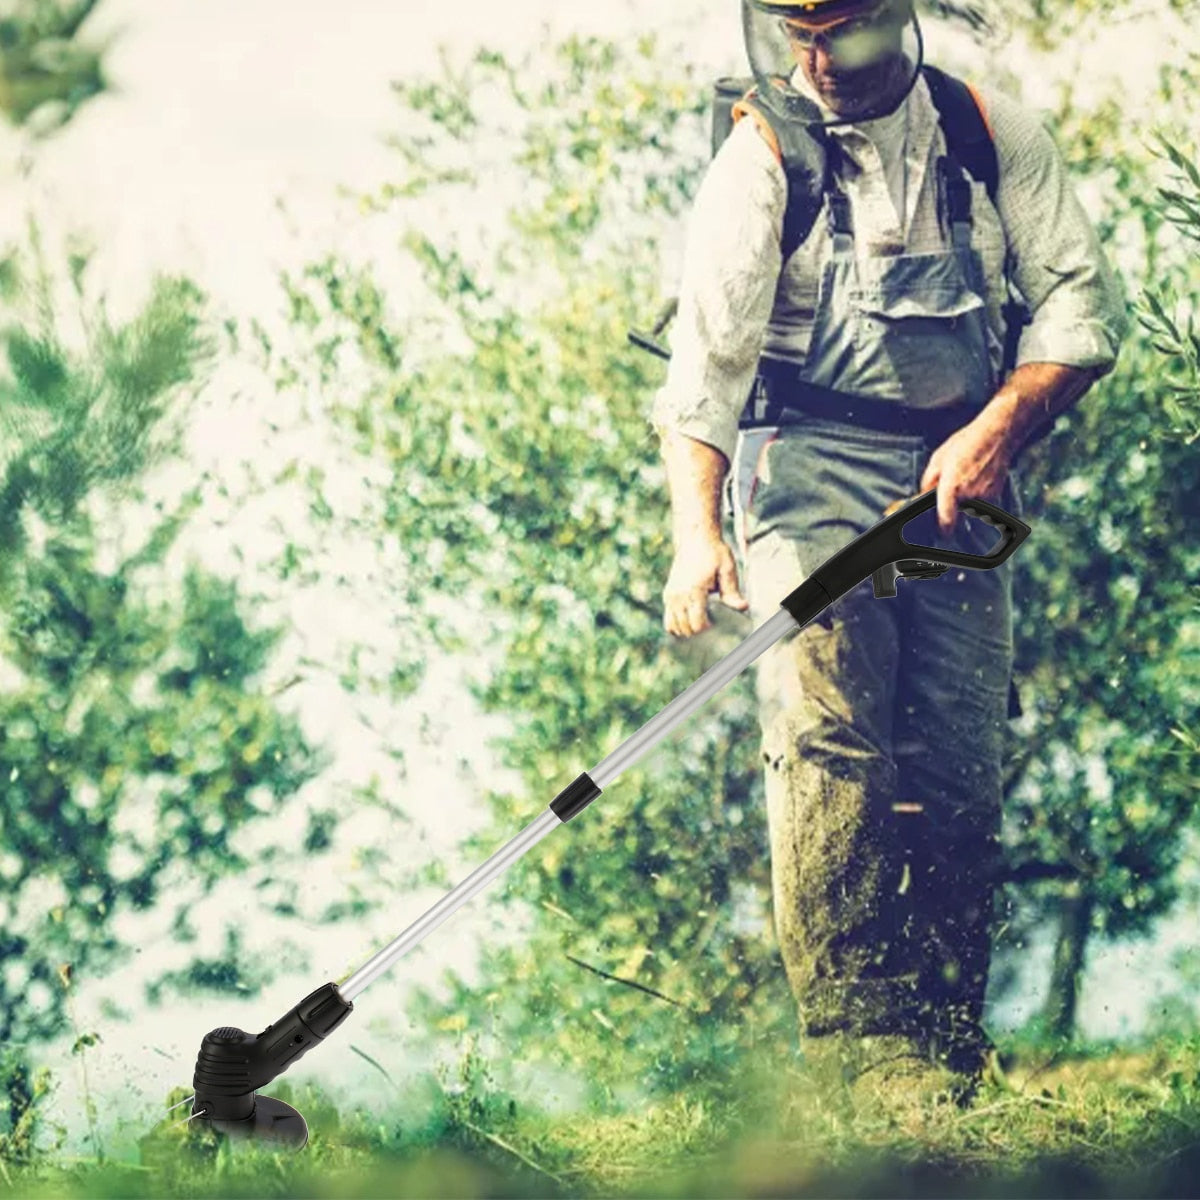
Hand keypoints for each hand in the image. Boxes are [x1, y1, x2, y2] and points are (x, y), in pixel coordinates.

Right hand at [662, 535, 748, 637]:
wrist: (695, 538)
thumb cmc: (714, 553)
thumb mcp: (727, 570)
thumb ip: (732, 592)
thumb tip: (743, 607)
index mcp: (694, 590)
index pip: (697, 624)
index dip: (708, 628)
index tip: (716, 623)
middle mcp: (678, 595)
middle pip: (685, 629)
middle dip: (698, 631)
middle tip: (711, 624)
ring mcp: (670, 595)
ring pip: (673, 627)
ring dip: (687, 629)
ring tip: (700, 622)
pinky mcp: (668, 594)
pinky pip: (668, 619)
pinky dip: (677, 624)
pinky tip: (690, 619)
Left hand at [919, 408, 1014, 534]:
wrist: (996, 435)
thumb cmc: (966, 443)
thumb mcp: (938, 459)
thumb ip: (928, 481)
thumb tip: (922, 496)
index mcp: (952, 486)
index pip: (946, 518)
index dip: (943, 529)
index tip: (941, 533)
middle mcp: (969, 494)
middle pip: (957, 512)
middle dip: (953, 505)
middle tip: (954, 486)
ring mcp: (984, 495)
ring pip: (969, 506)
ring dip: (966, 498)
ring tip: (966, 476)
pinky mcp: (995, 493)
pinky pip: (981, 500)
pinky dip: (978, 493)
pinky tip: (977, 476)